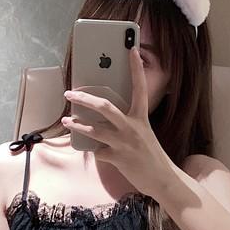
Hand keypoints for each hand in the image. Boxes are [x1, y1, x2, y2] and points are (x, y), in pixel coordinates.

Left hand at [61, 44, 175, 209]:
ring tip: (66, 120)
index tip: (131, 50)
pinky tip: (87, 148)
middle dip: (85, 98)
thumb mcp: (143, 133)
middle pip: (105, 107)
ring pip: (95, 130)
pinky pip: (97, 151)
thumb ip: (127, 122)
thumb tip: (104, 116)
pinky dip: (91, 149)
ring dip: (77, 125)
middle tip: (70, 93)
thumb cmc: (150, 155)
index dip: (136, 68)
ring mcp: (124, 143)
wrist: (162, 179)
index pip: (139, 87)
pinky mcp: (117, 158)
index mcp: (141, 117)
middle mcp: (133, 127)